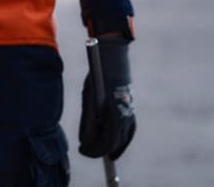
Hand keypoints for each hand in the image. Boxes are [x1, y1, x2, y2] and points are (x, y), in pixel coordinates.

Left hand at [79, 36, 135, 160]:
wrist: (115, 61)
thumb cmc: (98, 78)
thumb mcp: (88, 97)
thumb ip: (87, 121)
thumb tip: (85, 141)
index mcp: (113, 113)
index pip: (105, 142)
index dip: (92, 150)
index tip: (81, 150)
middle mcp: (125, 115)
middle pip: (113, 143)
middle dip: (99, 150)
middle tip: (86, 150)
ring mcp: (130, 114)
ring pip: (122, 140)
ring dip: (111, 148)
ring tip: (99, 153)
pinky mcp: (132, 111)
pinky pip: (128, 133)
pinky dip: (121, 142)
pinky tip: (114, 149)